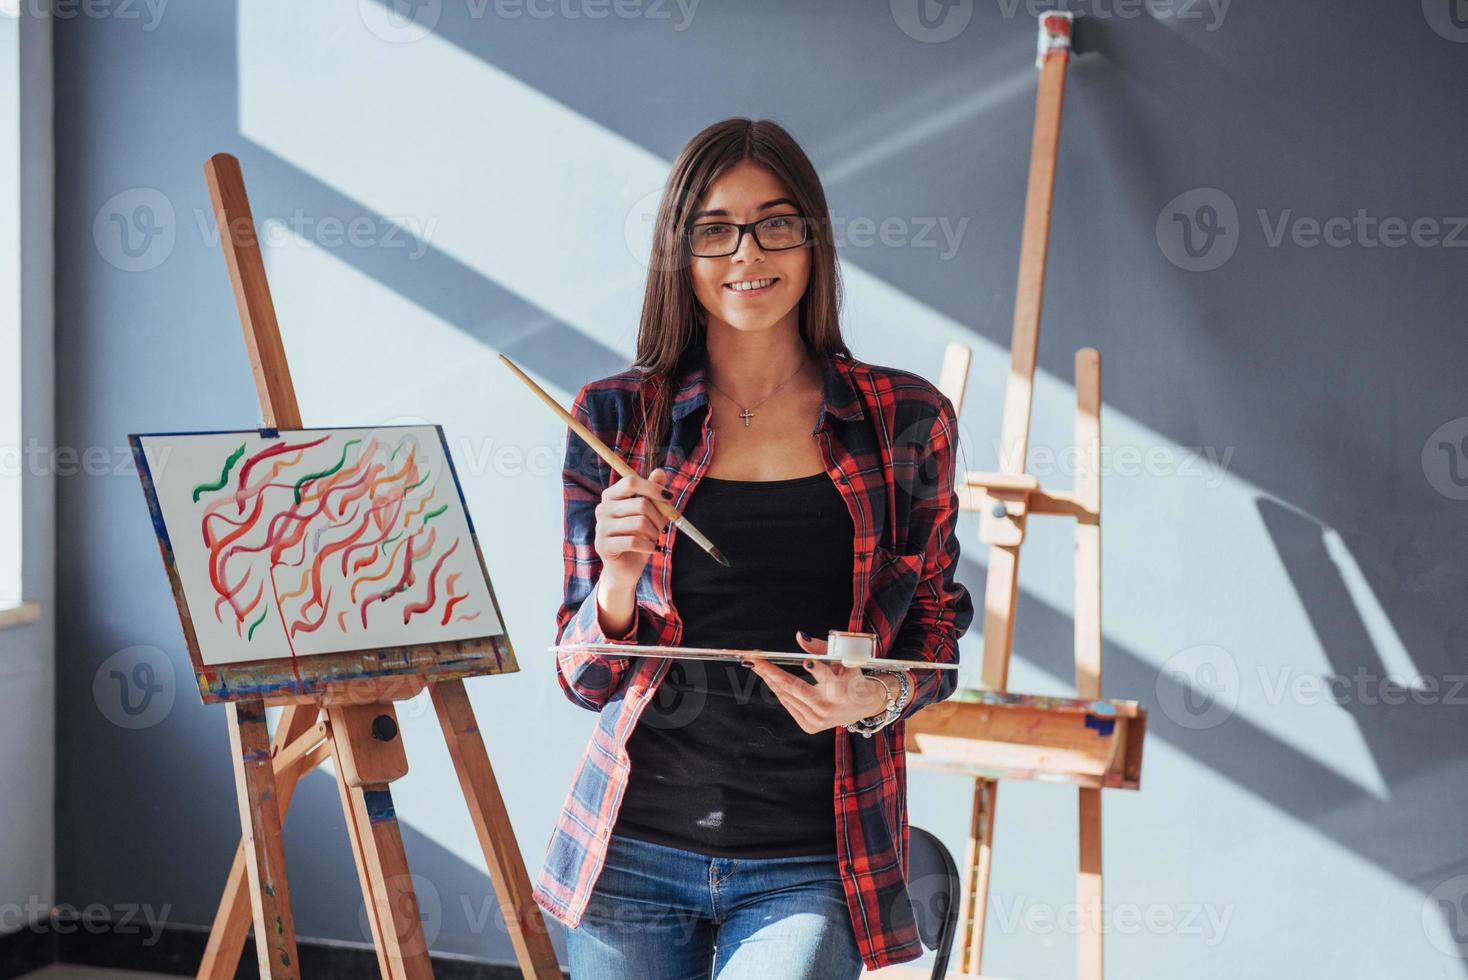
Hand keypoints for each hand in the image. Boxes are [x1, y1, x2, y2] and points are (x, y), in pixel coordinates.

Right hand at [594, 467, 671, 589]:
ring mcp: (600, 527)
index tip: (669, 498)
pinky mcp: (603, 545)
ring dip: (654, 533)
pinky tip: (651, 549)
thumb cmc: (638, 538)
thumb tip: (659, 471)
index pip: (631, 482)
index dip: (652, 487)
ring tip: (654, 540)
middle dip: (658, 517)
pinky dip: (649, 546)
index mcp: (611, 496)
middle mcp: (602, 509)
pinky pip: (633, 541)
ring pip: (639, 523)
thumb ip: (652, 493)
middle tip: (662, 528)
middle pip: (640, 504)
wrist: (625, 568)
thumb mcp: (648, 514)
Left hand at [741, 631, 899, 733]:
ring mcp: (817, 720)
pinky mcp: (810, 727)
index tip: (806, 661)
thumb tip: (800, 637)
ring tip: (756, 664)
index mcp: (840, 690)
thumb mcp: (843, 659)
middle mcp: (827, 708)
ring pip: (786, 696)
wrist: (864, 705)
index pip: (826, 677)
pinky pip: (788, 704)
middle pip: (794, 687)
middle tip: (754, 658)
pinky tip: (769, 678)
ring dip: (769, 679)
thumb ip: (821, 648)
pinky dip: (778, 690)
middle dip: (770, 671)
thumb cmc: (852, 677)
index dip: (816, 668)